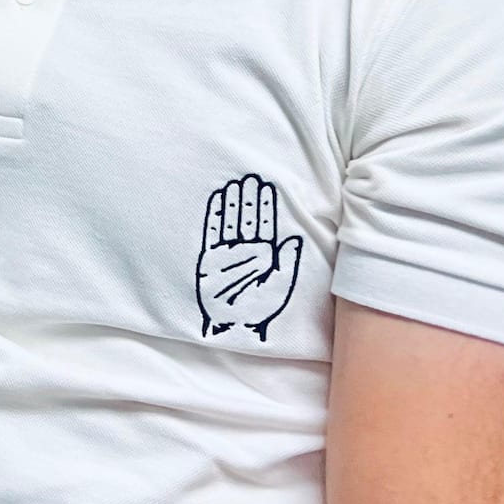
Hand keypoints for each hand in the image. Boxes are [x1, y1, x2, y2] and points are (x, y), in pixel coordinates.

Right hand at [196, 175, 304, 340]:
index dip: (265, 205)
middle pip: (247, 219)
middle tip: (251, 178)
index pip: (265, 224)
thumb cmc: (260, 308)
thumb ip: (287, 263)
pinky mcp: (209, 257)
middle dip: (249, 199)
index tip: (267, 186)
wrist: (234, 325)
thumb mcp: (280, 286)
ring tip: (235, 184)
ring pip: (231, 221)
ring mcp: (226, 252)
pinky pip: (213, 231)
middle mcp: (245, 250)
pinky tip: (218, 200)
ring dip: (233, 202)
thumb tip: (294, 239)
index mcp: (264, 255)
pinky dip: (215, 215)